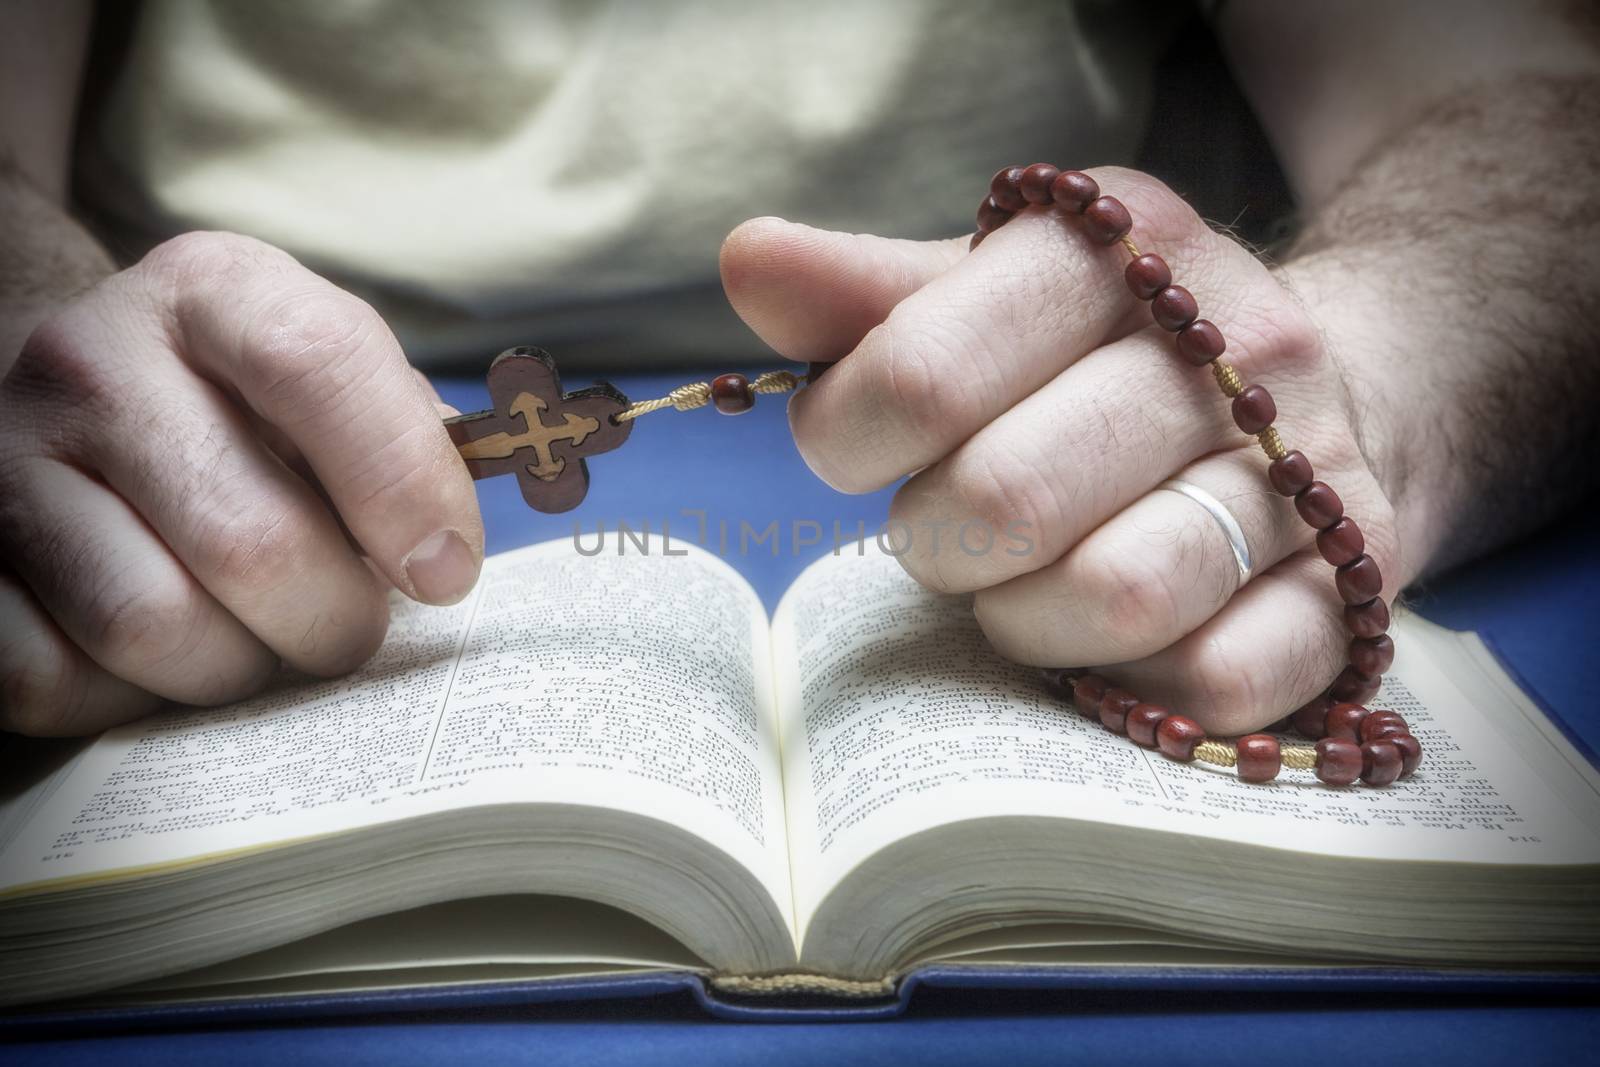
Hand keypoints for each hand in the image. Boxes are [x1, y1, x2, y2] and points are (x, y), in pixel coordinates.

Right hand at [0, 232, 483, 735]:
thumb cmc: (241, 407)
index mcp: (212, 289)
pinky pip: (50, 679)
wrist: (76, 398)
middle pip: (251, 540)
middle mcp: (92, 356)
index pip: (319, 362)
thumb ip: (406, 441)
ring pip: (152, 627)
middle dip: (333, 619)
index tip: (446, 570)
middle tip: (348, 625)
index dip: (403, 484)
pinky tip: (162, 655)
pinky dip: (127, 698)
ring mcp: (2, 456)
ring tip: (256, 638)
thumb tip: (446, 553)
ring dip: (237, 668)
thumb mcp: (327, 376)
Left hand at [721, 168, 1404, 734]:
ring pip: (1119, 595)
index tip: (850, 446)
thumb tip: (747, 261)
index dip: (846, 436)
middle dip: (935, 538)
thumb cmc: (1108, 352)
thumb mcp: (996, 293)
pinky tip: (1118, 640)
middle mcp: (1233, 348)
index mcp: (1121, 251)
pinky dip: (1136, 683)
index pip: (924, 371)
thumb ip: (869, 293)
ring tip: (1022, 584)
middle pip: (1007, 497)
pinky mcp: (1353, 594)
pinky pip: (1219, 682)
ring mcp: (1309, 475)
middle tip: (945, 526)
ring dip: (1026, 618)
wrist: (1334, 384)